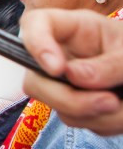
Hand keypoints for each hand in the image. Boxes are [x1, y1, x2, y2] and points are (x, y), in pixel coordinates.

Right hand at [19, 8, 122, 134]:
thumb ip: (108, 64)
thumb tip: (73, 76)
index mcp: (73, 29)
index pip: (34, 25)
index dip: (36, 45)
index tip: (56, 69)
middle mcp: (61, 56)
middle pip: (36, 81)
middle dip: (69, 99)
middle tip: (110, 102)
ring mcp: (64, 83)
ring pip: (58, 108)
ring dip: (97, 115)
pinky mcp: (75, 106)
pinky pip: (78, 121)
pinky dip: (104, 122)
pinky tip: (122, 113)